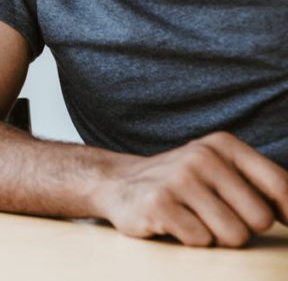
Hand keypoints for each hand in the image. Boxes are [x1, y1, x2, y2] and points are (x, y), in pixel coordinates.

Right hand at [94, 131, 287, 246]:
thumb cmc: (181, 183)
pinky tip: (173, 223)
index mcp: (224, 145)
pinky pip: (201, 241)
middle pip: (259, 219)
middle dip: (242, 228)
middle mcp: (203, 156)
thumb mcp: (219, 170)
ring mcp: (179, 179)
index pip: (280, 186)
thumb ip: (260, 185)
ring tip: (194, 220)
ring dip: (216, 237)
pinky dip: (191, 240)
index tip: (286, 224)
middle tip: (214, 216)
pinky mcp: (159, 203)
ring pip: (233, 235)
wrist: (117, 182)